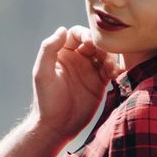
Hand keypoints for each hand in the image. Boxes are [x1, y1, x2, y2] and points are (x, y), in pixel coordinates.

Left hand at [30, 25, 116, 144]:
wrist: (57, 127)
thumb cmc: (46, 101)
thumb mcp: (42, 73)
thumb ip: (48, 49)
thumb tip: (62, 29)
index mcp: (62, 53)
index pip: (76, 34)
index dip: (85, 34)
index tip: (90, 42)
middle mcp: (77, 59)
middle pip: (94, 42)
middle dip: (101, 45)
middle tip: (103, 55)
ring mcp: (89, 70)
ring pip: (104, 55)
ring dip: (109, 57)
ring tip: (109, 68)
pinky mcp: (99, 83)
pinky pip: (110, 70)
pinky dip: (115, 69)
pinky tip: (115, 74)